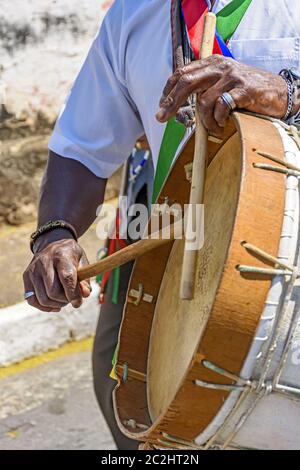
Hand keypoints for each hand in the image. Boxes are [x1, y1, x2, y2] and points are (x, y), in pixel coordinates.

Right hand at [23, 234, 90, 311]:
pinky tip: (54, 304)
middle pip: (53, 292)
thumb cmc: (70, 256)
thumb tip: (85, 295)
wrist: (53, 243)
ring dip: (56, 304)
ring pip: (43, 299)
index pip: (66, 278)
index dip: (73, 294)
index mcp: (61, 256)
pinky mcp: (26, 277)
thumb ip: (85, 279)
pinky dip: (44, 307)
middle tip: (71, 298)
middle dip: (65, 300)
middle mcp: (44, 262)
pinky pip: (32, 300)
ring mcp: (33, 270)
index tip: (78, 302)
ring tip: (64, 299)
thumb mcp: (82, 262)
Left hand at [156, 55, 287, 135]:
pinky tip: (223, 125)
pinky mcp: (243, 90)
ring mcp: (231, 77)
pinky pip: (221, 108)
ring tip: (213, 129)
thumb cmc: (245, 91)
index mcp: (211, 62)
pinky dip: (218, 121)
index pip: (182, 73)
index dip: (168, 90)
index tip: (161, 106)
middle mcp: (220, 66)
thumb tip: (177, 104)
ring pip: (203, 101)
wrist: (277, 91)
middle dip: (171, 102)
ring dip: (204, 121)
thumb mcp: (222, 83)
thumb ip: (203, 87)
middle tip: (161, 118)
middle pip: (186, 82)